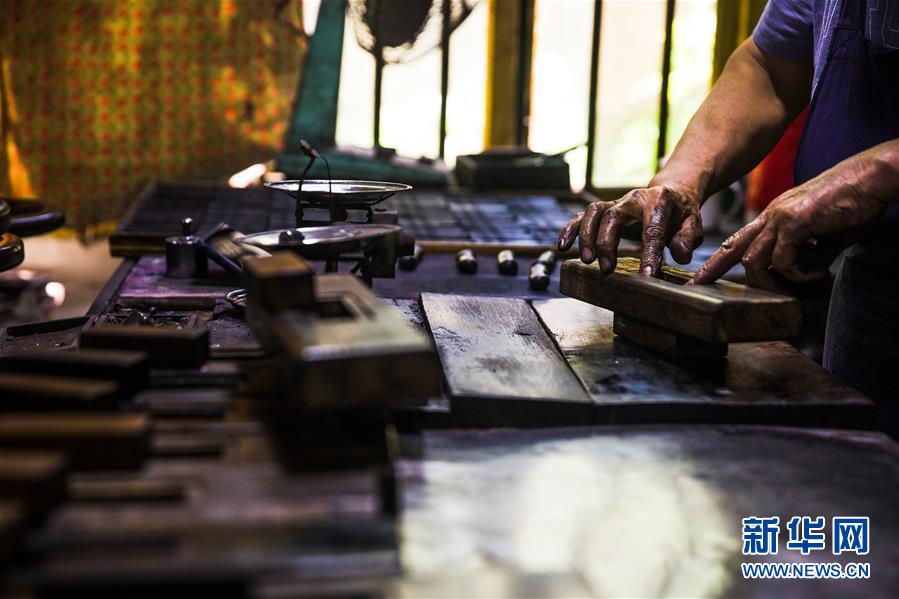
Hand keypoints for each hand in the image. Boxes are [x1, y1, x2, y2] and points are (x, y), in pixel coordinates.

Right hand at [557, 185, 703, 275]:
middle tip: (607, 269)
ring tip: (586, 260)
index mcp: (659, 201)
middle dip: (607, 243)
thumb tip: (679, 254)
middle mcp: (633, 199)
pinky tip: (562, 247)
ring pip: (594, 213)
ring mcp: (616, 203)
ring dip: (586, 236)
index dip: (650, 253)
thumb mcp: (693, 223)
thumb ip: (687, 238)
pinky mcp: (604, 210)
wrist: (670, 194)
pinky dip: (570, 230)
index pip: (652, 229)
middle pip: (613, 217)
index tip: (647, 275)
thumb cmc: (681, 213)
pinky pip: (582, 216)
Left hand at [690, 169, 889, 289]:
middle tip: (699, 288)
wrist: (872, 178)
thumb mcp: (824, 236)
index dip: (718, 260)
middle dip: (713, 270)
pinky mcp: (796, 221)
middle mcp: (772, 215)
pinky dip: (798, 274)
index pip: (738, 240)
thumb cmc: (853, 205)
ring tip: (793, 290)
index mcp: (774, 217)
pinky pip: (783, 259)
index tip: (701, 278)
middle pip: (733, 247)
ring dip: (770, 282)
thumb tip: (802, 277)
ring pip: (753, 260)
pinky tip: (819, 273)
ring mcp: (781, 217)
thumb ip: (808, 255)